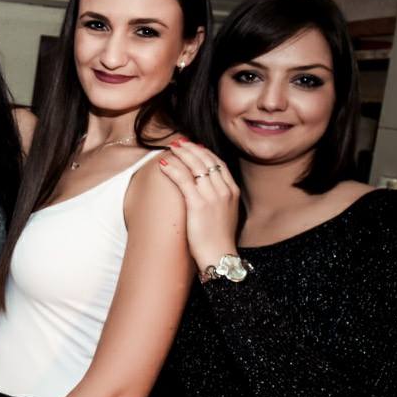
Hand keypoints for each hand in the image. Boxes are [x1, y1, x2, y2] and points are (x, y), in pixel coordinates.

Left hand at [157, 140, 239, 271]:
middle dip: (191, 148)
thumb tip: (205, 187)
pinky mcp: (198, 204)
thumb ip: (219, 197)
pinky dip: (173, 169)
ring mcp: (212, 196)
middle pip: (207, 160)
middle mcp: (225, 190)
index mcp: (233, 191)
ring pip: (196, 166)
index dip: (204, 152)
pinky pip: (184, 180)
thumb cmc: (219, 238)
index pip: (218, 163)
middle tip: (179, 142)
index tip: (193, 145)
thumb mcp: (226, 213)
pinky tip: (164, 164)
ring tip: (171, 148)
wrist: (220, 255)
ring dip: (182, 154)